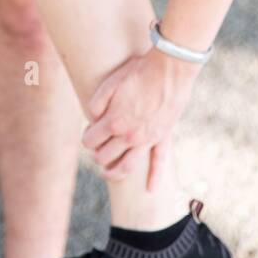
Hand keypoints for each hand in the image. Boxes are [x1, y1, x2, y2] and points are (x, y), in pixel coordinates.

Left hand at [81, 48, 196, 190]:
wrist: (169, 69)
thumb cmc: (139, 72)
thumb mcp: (110, 82)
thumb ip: (96, 102)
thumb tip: (92, 118)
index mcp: (113, 122)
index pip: (91, 141)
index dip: (87, 138)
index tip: (89, 134)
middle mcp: (129, 136)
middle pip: (106, 157)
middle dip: (97, 155)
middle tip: (96, 150)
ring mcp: (147, 139)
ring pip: (128, 166)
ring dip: (115, 173)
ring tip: (108, 173)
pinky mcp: (163, 137)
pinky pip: (159, 162)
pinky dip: (155, 177)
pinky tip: (150, 188)